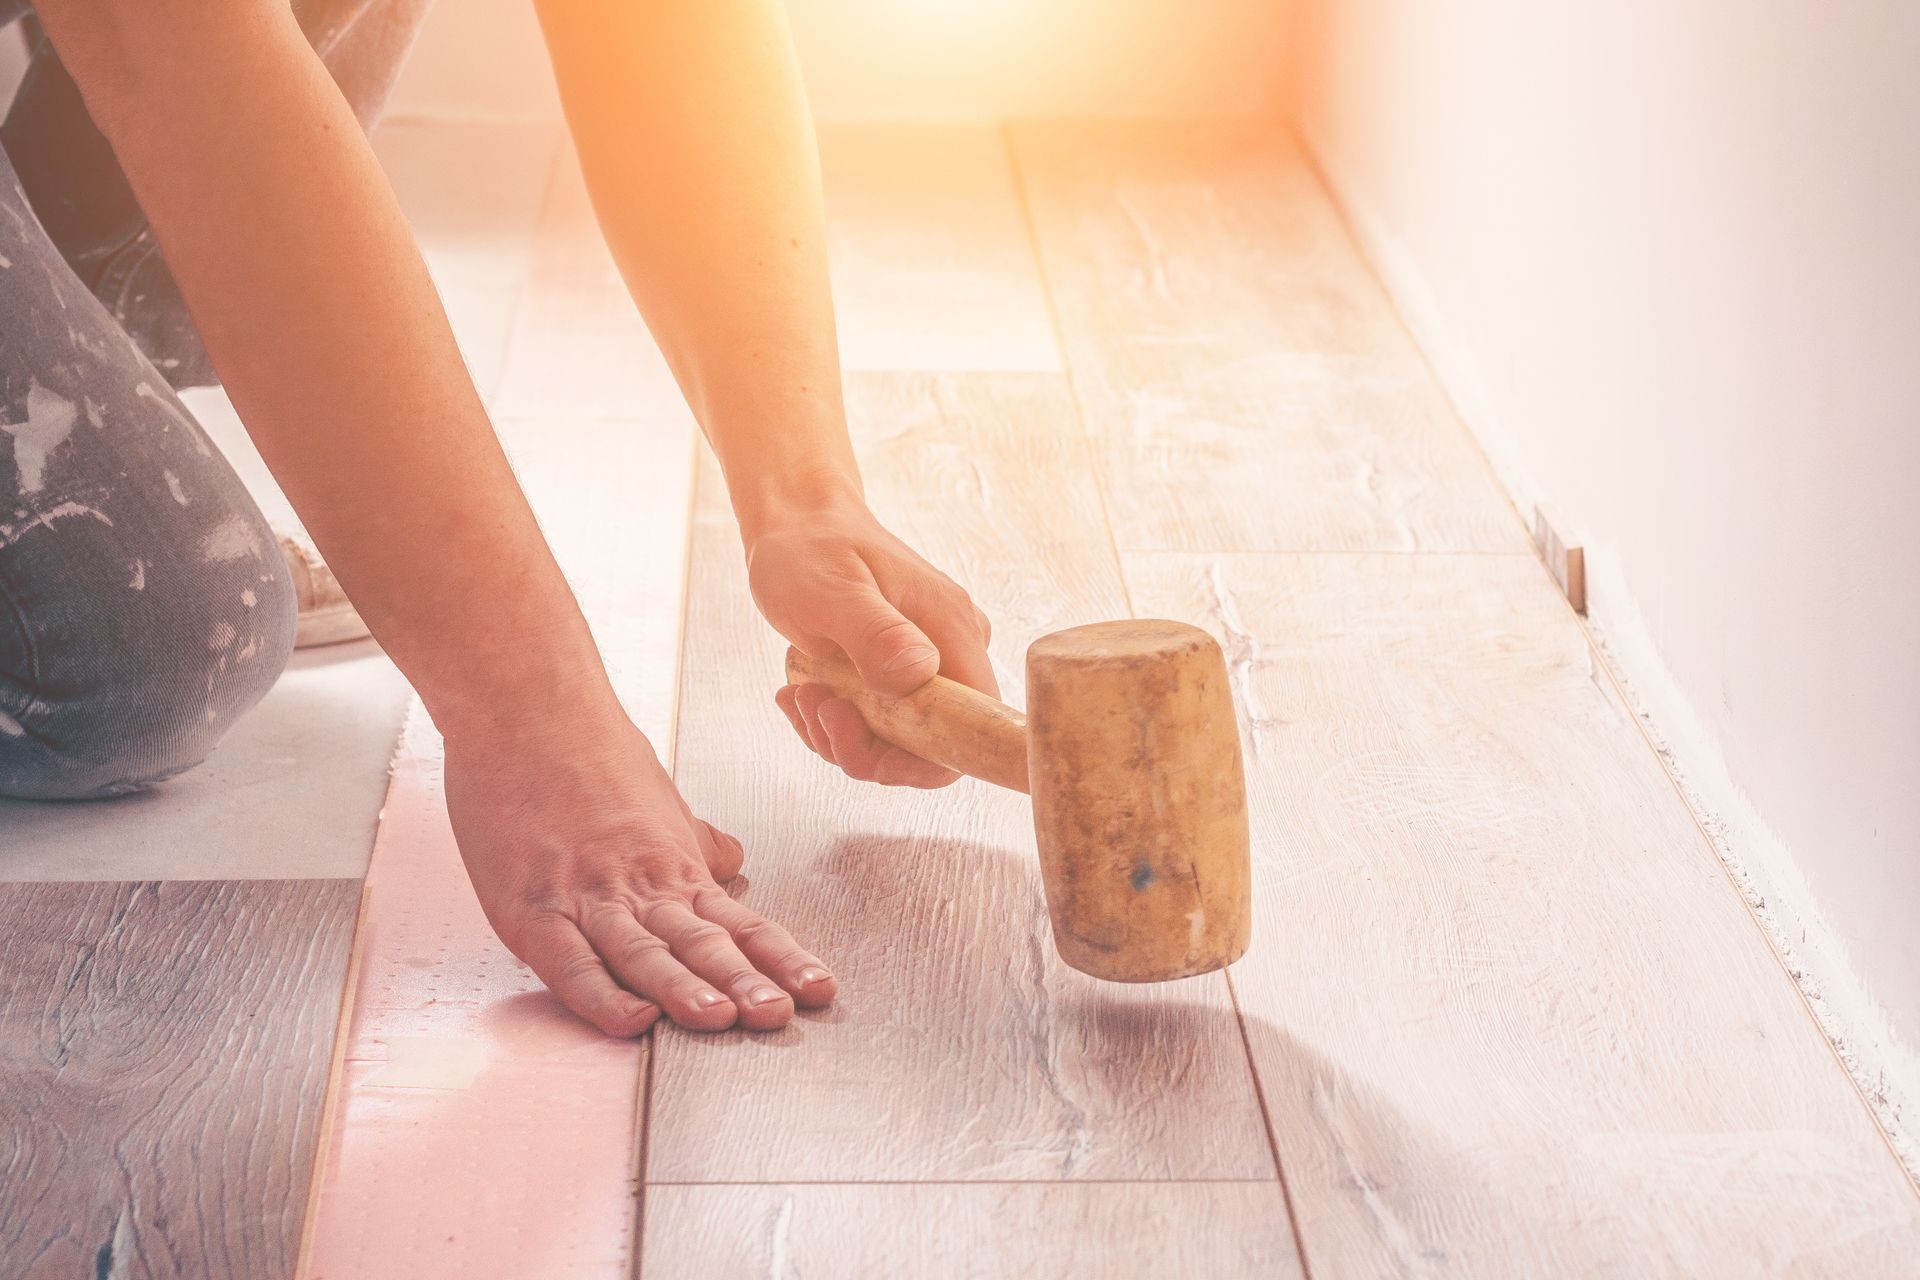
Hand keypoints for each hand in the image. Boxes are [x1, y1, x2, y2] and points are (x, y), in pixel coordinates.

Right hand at [443, 701, 835, 1035]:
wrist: (523, 707)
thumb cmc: (586, 749)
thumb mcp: (656, 798)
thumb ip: (692, 840)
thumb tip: (729, 860)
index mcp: (673, 866)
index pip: (740, 922)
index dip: (780, 958)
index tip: (819, 989)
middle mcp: (639, 886)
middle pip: (701, 944)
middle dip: (743, 984)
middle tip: (779, 1015)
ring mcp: (586, 899)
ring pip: (645, 955)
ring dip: (684, 991)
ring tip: (721, 1020)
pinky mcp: (531, 909)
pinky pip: (570, 962)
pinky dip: (600, 994)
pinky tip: (631, 1019)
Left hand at [747, 496, 996, 787]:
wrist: (795, 524)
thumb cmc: (811, 548)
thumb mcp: (835, 590)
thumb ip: (878, 635)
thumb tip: (919, 676)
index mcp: (953, 629)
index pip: (974, 724)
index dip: (927, 759)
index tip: (867, 747)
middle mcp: (952, 651)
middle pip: (931, 745)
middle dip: (867, 747)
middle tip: (816, 707)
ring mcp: (927, 664)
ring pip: (898, 742)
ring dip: (841, 735)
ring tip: (802, 694)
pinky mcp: (900, 674)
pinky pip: (878, 726)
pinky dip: (836, 723)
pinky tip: (803, 694)